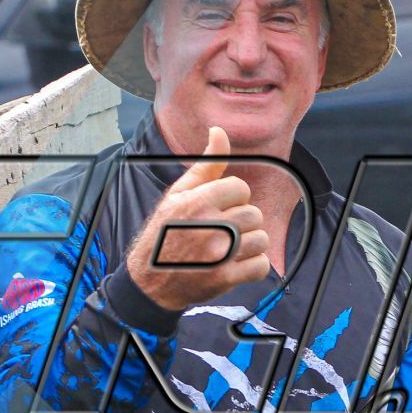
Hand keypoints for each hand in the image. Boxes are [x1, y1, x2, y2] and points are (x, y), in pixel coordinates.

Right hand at [126, 126, 270, 309]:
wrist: (150, 281)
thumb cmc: (165, 233)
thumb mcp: (178, 194)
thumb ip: (206, 165)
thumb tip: (219, 132)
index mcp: (197, 202)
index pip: (241, 189)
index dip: (232, 199)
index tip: (218, 208)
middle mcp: (209, 226)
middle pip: (253, 214)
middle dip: (242, 222)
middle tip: (222, 230)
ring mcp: (219, 255)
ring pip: (260, 239)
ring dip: (249, 244)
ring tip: (228, 248)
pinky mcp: (225, 279)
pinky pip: (261, 265)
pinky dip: (252, 266)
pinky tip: (235, 264)